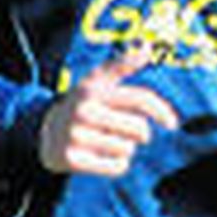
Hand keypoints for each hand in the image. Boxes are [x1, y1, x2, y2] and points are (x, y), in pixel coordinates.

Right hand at [39, 48, 178, 176]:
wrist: (44, 131)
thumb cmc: (83, 105)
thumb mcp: (97, 81)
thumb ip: (122, 65)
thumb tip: (147, 49)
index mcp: (93, 88)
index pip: (140, 98)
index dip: (161, 111)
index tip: (173, 124)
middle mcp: (83, 109)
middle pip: (138, 128)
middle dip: (139, 133)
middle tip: (122, 130)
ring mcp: (75, 134)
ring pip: (127, 149)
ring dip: (125, 148)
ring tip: (105, 141)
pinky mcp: (71, 159)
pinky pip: (116, 166)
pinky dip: (116, 164)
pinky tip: (101, 156)